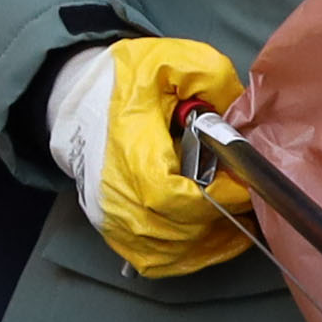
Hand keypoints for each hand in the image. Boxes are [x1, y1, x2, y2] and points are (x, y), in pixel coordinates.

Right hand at [47, 34, 257, 279]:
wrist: (76, 101)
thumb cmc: (123, 81)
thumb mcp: (167, 59)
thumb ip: (208, 74)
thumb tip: (239, 107)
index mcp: (126, 151)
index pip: (173, 195)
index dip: (217, 195)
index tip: (243, 179)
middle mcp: (115, 196)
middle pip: (179, 228)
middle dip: (222, 213)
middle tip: (244, 190)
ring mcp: (113, 221)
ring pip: (174, 251)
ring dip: (213, 237)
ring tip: (235, 211)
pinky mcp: (116, 234)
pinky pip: (162, 262)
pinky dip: (194, 254)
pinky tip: (216, 234)